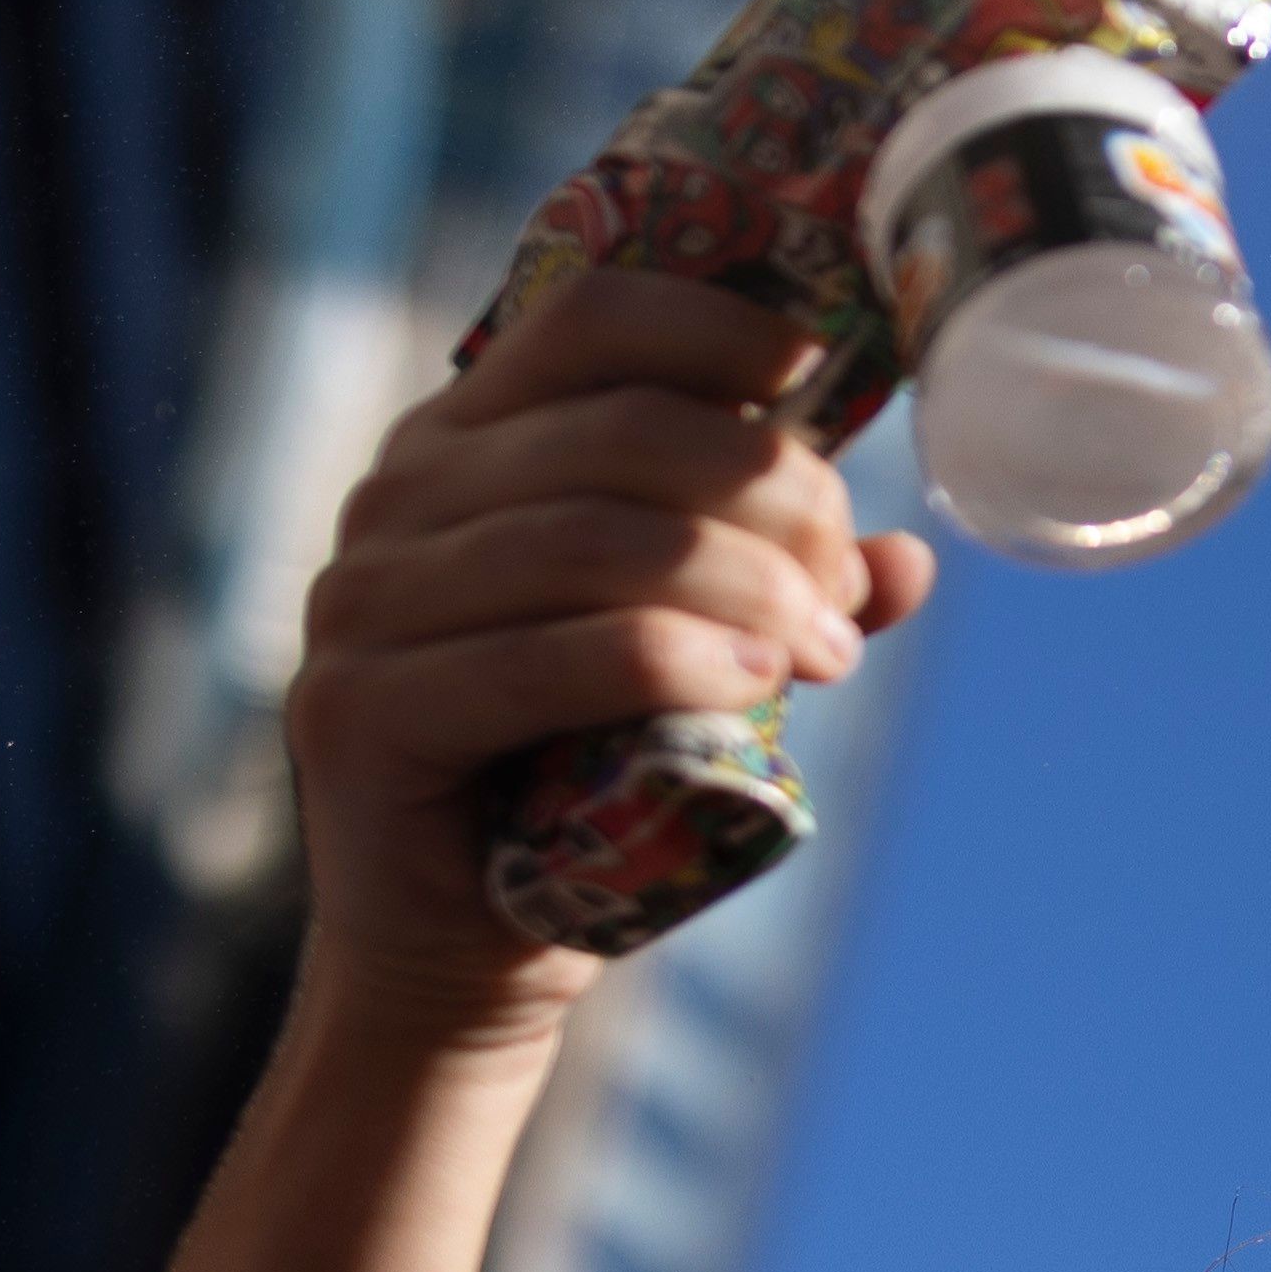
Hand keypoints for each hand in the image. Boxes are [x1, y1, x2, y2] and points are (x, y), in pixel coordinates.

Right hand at [286, 265, 935, 1032]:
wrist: (458, 954)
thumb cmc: (578, 779)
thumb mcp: (697, 659)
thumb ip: (781, 596)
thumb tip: (910, 559)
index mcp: (465, 439)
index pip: (591, 317)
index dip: (721, 329)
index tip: (823, 386)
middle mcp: (396, 494)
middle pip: (621, 430)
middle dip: (770, 493)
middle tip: (844, 586)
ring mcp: (362, 599)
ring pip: (590, 538)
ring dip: (742, 584)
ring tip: (826, 654)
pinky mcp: (360, 710)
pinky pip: (541, 657)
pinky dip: (668, 658)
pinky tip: (752, 684)